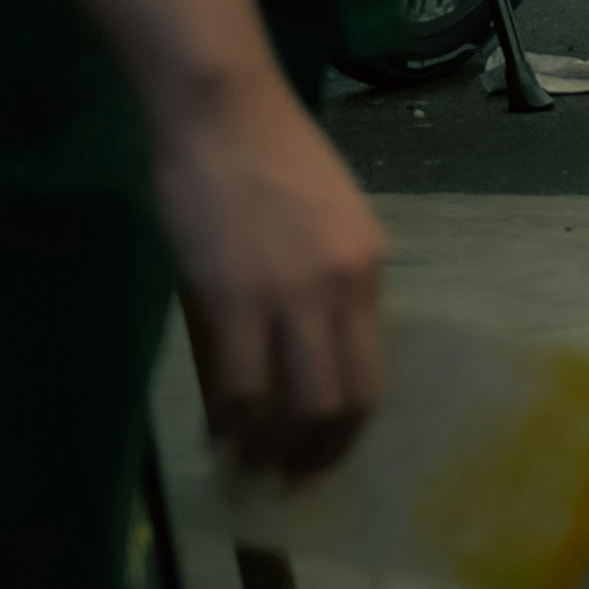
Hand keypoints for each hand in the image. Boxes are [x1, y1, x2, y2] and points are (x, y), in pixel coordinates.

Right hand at [157, 81, 390, 482]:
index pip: (372, 373)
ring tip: (249, 468)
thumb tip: (301, 352)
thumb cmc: (265, 152)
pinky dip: (230, 422)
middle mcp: (345, 288)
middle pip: (344, 403)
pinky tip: (217, 432)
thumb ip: (323, 281)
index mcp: (370, 267)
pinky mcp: (236, 296)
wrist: (221, 106)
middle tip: (288, 481)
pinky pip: (241, 385)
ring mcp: (293, 295)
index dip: (348, 429)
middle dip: (317, 456)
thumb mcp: (324, 217)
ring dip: (272, 450)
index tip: (325, 457)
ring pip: (298, 406)